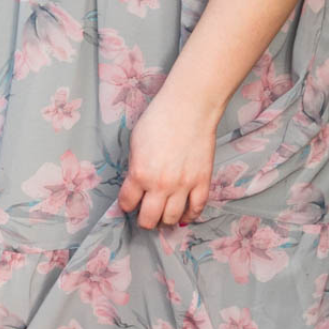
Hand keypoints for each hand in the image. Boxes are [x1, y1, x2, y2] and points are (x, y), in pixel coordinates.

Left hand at [117, 87, 217, 228]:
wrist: (189, 108)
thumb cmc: (160, 119)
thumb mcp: (135, 143)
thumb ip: (136, 167)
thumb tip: (137, 184)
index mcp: (140, 173)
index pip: (128, 203)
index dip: (126, 204)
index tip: (129, 202)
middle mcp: (160, 184)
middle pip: (149, 219)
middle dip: (144, 219)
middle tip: (145, 215)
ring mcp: (183, 185)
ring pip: (171, 218)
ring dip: (165, 220)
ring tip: (163, 216)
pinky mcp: (202, 181)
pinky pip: (196, 208)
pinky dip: (189, 216)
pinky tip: (184, 215)